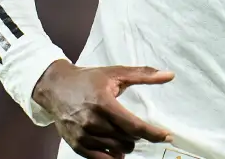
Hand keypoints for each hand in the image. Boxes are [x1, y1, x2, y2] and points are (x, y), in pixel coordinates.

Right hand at [32, 59, 173, 157]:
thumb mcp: (115, 73)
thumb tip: (169, 75)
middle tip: (133, 126)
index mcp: (104, 103)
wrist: (55, 87)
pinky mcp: (76, 145)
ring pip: (117, 151)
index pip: (134, 126)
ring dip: (126, 145)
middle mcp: (93, 122)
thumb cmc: (87, 79)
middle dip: (137, 136)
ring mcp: (83, 136)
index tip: (168, 136)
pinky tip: (115, 148)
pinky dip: (113, 156)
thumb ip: (144, 74)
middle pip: (128, 140)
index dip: (154, 133)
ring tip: (122, 134)